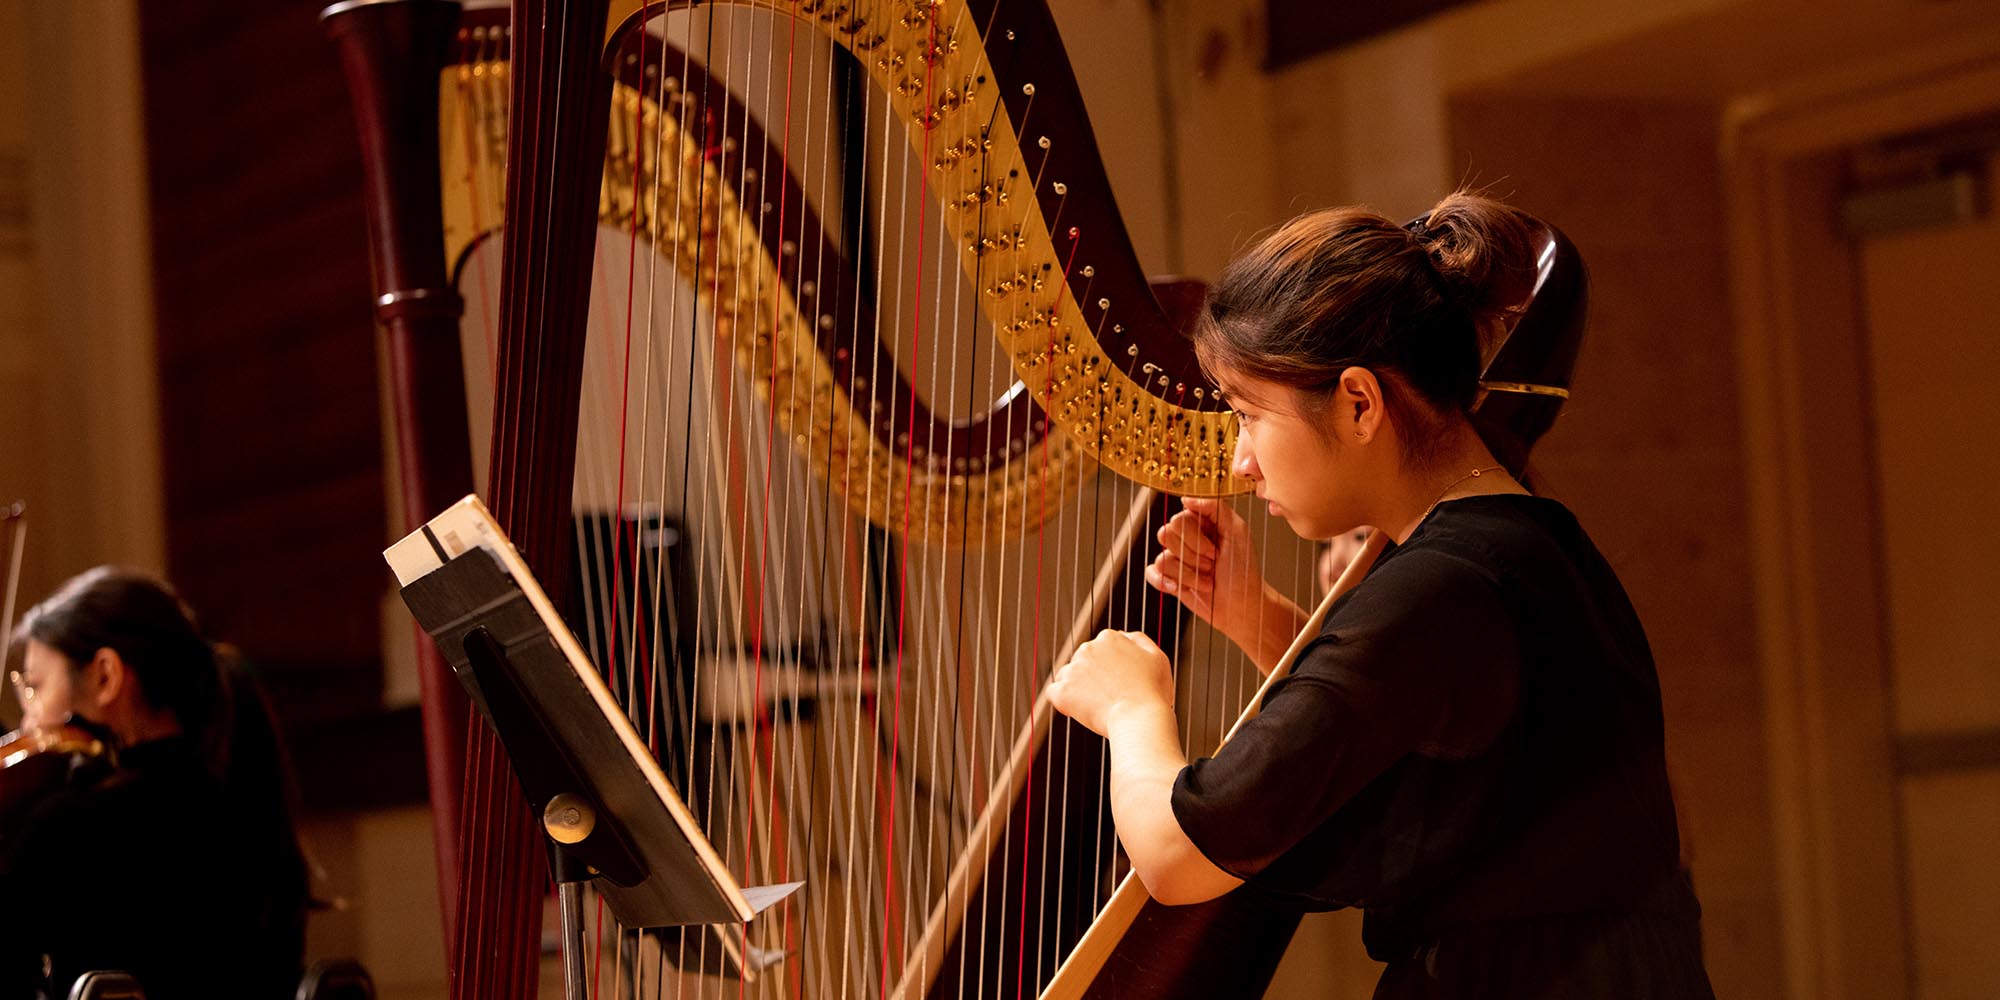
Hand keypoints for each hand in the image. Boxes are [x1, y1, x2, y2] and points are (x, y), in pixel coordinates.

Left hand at [1047, 629, 1174, 736]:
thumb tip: (1124, 635)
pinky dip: (1064, 701)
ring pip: (1068, 676)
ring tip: (1098, 705)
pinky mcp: (1062, 692)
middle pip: (1084, 662)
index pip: (1102, 651)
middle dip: (1093, 677)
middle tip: (1112, 697)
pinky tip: (1080, 709)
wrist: (1139, 719)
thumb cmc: (1152, 692)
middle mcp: (1087, 648)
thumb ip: (1139, 641)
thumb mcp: (1157, 657)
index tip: (1121, 684)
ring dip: (1078, 688)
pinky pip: (1055, 693)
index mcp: (1109, 638)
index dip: (1111, 669)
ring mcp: (1072, 670)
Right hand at [1145, 497, 1266, 643]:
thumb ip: (1215, 508)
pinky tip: (1182, 588)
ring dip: (1189, 574)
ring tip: (1207, 579)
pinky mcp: (1168, 579)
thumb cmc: (1244, 570)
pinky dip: (1167, 582)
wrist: (1242, 606)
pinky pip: (1152, 573)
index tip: (1216, 551)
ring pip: (1163, 558)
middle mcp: (1185, 537)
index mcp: (1200, 522)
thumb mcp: (1238, 531)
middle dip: (1192, 555)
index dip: (1195, 538)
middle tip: (1212, 565)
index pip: (1179, 518)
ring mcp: (1176, 558)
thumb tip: (1185, 498)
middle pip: (1166, 534)